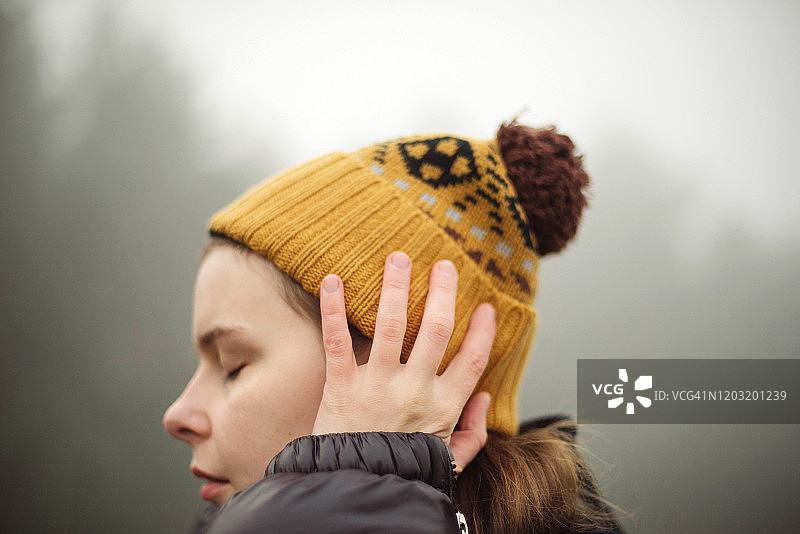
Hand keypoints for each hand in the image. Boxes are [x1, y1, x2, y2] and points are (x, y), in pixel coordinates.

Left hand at [312, 251, 495, 471]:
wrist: (355, 488)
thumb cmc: (402, 472)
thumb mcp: (449, 462)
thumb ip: (473, 433)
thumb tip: (485, 398)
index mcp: (444, 406)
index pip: (472, 359)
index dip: (483, 330)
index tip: (486, 307)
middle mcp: (415, 390)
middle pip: (437, 330)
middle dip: (443, 292)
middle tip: (443, 265)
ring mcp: (378, 385)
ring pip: (392, 325)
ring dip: (396, 287)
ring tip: (397, 258)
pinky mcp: (342, 386)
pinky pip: (338, 341)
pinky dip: (333, 309)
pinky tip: (333, 280)